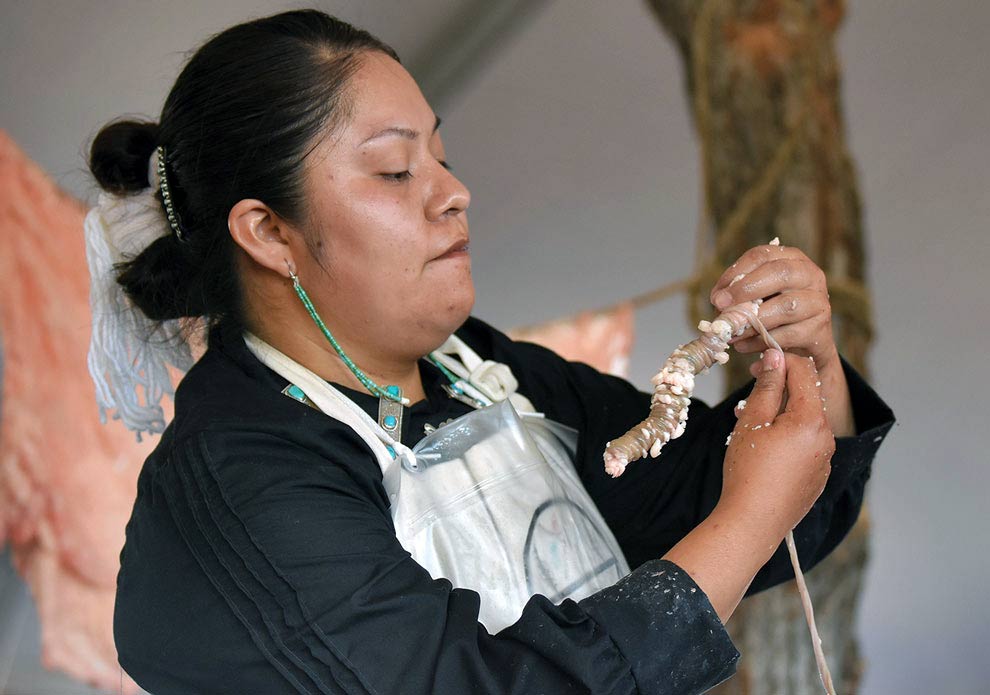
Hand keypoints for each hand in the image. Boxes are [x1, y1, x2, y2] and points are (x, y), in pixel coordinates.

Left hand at [710, 243, 834, 367]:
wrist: (803, 345)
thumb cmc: (774, 314)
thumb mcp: (756, 296)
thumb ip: (738, 293)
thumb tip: (718, 299)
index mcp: (791, 259)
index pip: (762, 255)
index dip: (736, 273)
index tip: (717, 296)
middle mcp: (811, 275)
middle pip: (780, 272)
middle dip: (746, 289)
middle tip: (722, 307)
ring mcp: (819, 302)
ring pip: (786, 306)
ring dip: (753, 321)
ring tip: (732, 332)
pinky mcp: (820, 329)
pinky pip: (788, 334)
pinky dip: (761, 341)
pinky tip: (744, 345)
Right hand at [719, 349, 834, 539]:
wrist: (752, 523)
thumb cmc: (747, 471)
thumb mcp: (752, 421)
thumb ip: (767, 386)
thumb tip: (776, 356)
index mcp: (812, 420)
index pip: (804, 372)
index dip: (781, 361)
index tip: (758, 365)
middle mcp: (826, 438)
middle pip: (806, 398)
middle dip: (779, 391)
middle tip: (747, 399)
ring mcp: (825, 460)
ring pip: (805, 423)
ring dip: (781, 416)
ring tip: (750, 426)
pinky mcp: (818, 477)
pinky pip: (806, 447)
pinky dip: (787, 439)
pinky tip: (763, 452)